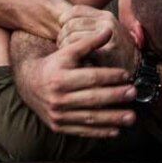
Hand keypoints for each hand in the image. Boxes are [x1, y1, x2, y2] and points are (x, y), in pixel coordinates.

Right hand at [14, 28, 136, 137]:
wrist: (28, 84)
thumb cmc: (53, 64)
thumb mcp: (67, 51)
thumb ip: (88, 42)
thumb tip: (108, 30)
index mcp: (60, 78)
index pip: (90, 77)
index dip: (110, 76)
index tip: (126, 75)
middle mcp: (57, 98)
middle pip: (92, 98)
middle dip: (115, 96)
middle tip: (133, 93)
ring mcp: (57, 114)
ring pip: (89, 117)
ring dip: (112, 118)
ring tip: (131, 117)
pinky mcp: (58, 126)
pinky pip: (82, 130)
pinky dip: (99, 132)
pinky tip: (115, 130)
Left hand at [57, 6, 138, 73]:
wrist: (136, 66)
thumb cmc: (117, 50)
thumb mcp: (106, 31)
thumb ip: (89, 24)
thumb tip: (63, 22)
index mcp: (105, 16)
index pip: (75, 10)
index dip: (64, 19)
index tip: (62, 30)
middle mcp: (106, 23)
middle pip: (71, 23)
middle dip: (62, 35)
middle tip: (61, 45)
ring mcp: (107, 37)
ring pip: (72, 36)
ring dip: (64, 46)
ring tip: (67, 53)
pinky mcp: (106, 52)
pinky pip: (79, 50)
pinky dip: (72, 55)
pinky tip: (74, 60)